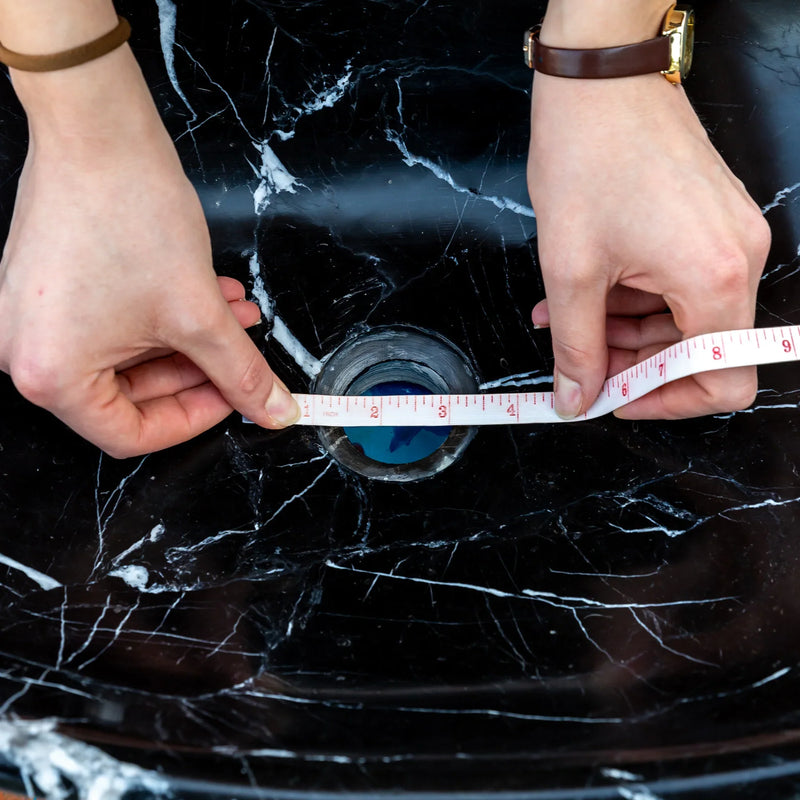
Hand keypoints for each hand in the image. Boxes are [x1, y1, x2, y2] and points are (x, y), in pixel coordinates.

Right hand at [0, 48, 297, 457]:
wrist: (98, 132)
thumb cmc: (129, 214)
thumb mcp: (200, 314)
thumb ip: (241, 373)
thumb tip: (272, 410)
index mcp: (52, 375)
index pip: (132, 434)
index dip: (195, 420)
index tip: (235, 400)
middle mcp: (30, 354)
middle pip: (133, 394)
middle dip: (201, 369)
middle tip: (244, 354)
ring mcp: (35, 320)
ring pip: (131, 354)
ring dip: (190, 338)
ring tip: (237, 313)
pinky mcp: (49, 289)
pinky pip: (114, 323)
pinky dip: (163, 315)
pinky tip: (211, 294)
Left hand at [527, 72, 770, 419]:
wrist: (601, 79)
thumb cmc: (589, 157)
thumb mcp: (571, 269)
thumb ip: (577, 346)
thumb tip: (577, 397)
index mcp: (716, 278)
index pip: (723, 380)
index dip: (667, 401)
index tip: (618, 395)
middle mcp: (740, 258)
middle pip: (697, 349)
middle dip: (632, 359)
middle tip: (578, 354)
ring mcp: (731, 236)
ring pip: (682, 316)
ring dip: (622, 326)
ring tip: (563, 315)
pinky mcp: (713, 220)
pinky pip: (680, 280)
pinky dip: (634, 295)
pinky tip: (583, 289)